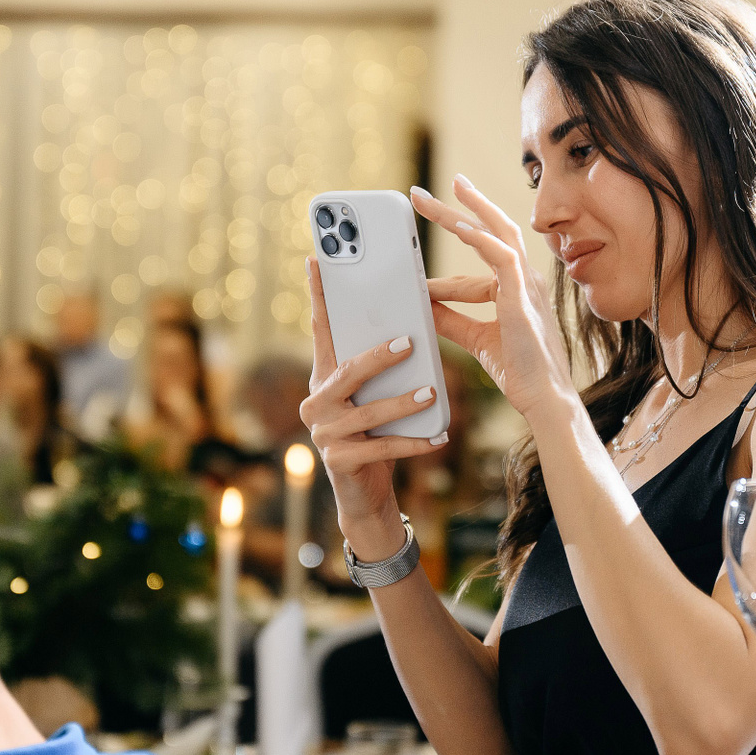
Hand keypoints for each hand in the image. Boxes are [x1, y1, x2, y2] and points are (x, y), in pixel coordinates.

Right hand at [300, 258, 447, 540]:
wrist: (364, 495)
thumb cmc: (374, 434)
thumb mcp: (373, 395)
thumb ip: (377, 366)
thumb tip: (407, 326)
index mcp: (324, 375)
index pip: (321, 329)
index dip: (319, 296)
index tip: (317, 260)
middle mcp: (316, 400)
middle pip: (347, 370)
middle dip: (378, 356)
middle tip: (408, 342)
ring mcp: (323, 432)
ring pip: (369, 412)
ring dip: (403, 403)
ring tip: (433, 393)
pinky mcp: (338, 461)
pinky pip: (382, 448)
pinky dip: (414, 442)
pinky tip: (439, 437)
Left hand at [409, 177, 576, 422]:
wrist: (544, 397)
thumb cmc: (521, 371)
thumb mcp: (476, 339)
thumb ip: (451, 320)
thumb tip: (424, 305)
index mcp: (516, 286)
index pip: (479, 256)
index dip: (446, 252)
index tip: (418, 245)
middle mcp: (524, 278)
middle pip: (490, 229)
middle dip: (457, 207)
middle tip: (423, 194)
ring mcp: (526, 283)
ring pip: (497, 232)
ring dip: (463, 210)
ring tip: (432, 197)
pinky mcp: (523, 295)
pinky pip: (502, 256)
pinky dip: (479, 238)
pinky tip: (457, 225)